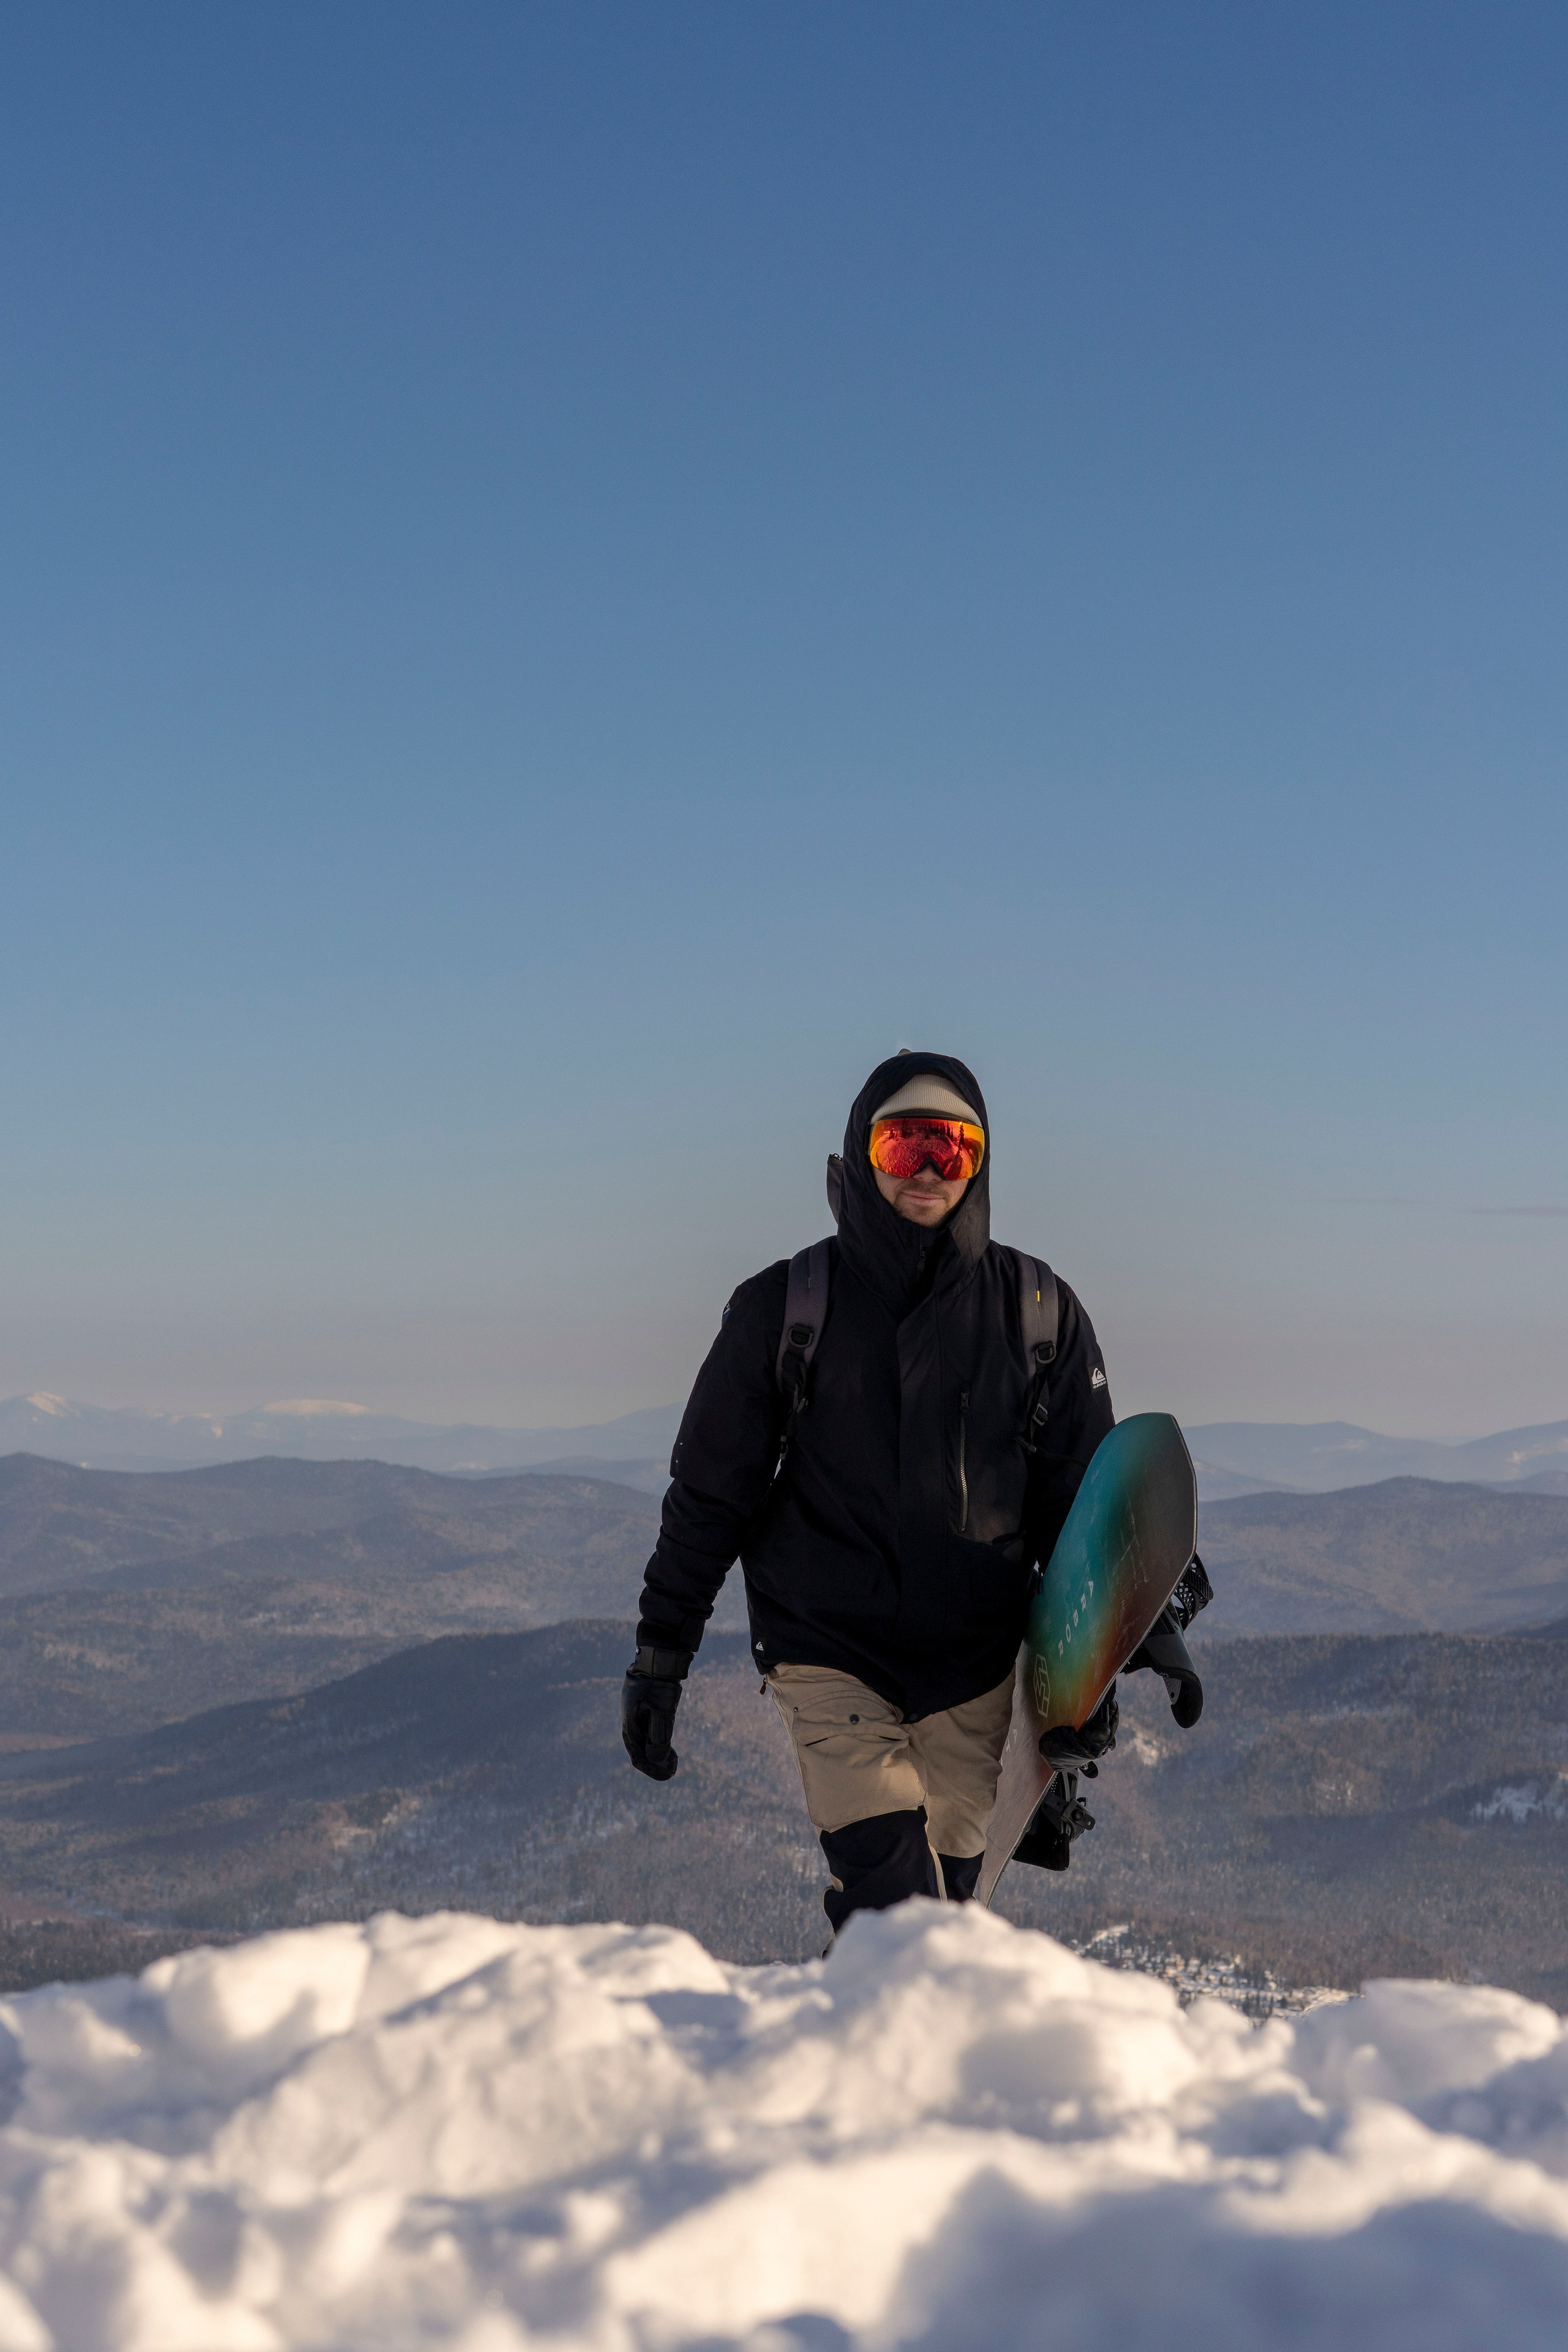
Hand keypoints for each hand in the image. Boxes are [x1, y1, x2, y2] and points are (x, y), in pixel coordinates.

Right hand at [620, 1646, 691, 1779]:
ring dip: (657, 1752)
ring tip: (673, 1759)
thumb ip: (659, 1736)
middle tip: (674, 1768)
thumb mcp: (662, 1710)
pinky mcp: (643, 1706)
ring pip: (644, 1740)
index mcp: (630, 1725)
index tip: (670, 1774)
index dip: (653, 1769)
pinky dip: (657, 1739)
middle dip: (655, 1763)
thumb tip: (656, 1760)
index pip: (638, 1757)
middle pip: (640, 1750)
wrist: (658, 1656)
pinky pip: (648, 1729)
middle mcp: (630, 1721)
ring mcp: (635, 1713)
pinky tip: (668, 1742)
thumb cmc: (659, 1683)